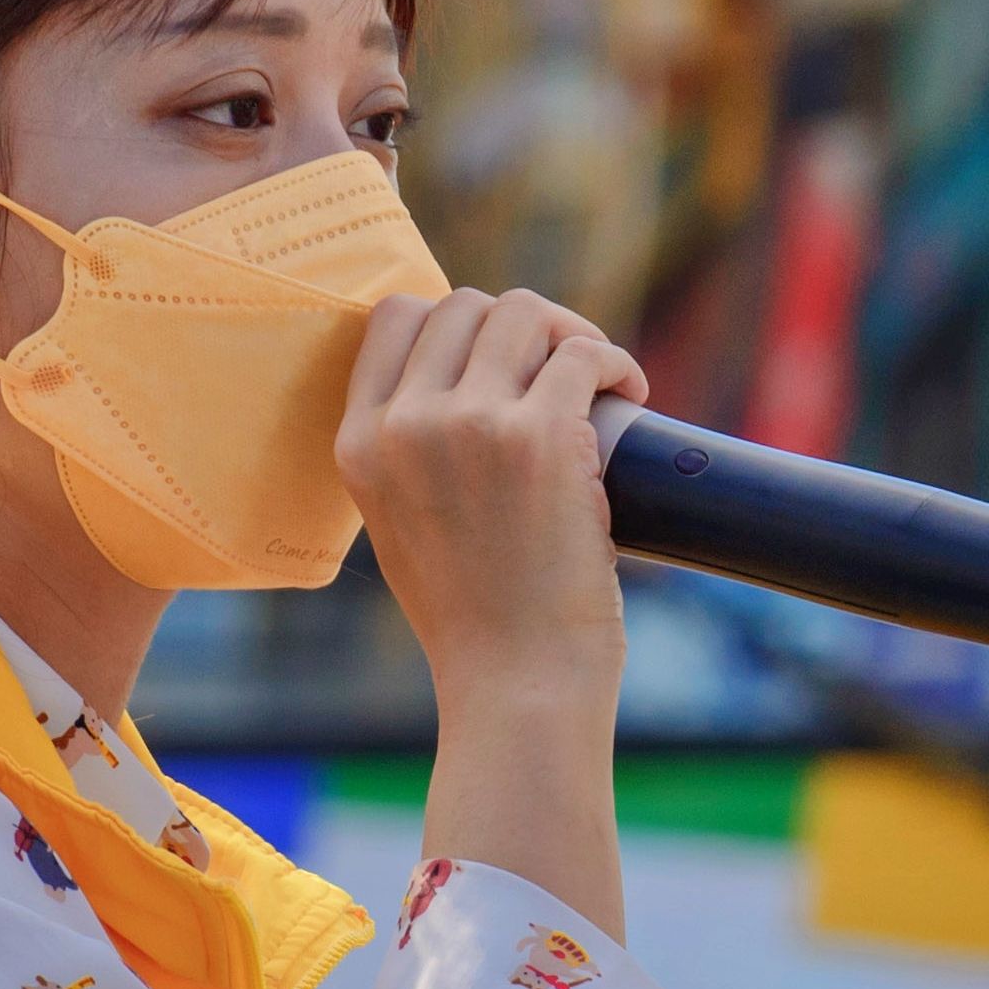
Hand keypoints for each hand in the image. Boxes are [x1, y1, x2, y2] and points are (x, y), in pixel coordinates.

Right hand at [344, 287, 640, 704]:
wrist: (516, 684)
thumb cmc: (475, 622)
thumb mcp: (400, 526)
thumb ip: (411, 454)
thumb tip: (466, 384)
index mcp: (360, 444)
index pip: (393, 318)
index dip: (454, 322)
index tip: (499, 356)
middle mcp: (404, 424)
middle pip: (464, 305)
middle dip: (520, 327)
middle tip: (560, 371)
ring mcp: (471, 424)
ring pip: (523, 313)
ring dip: (570, 334)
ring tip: (598, 379)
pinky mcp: (542, 436)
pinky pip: (584, 353)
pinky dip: (615, 362)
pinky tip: (629, 391)